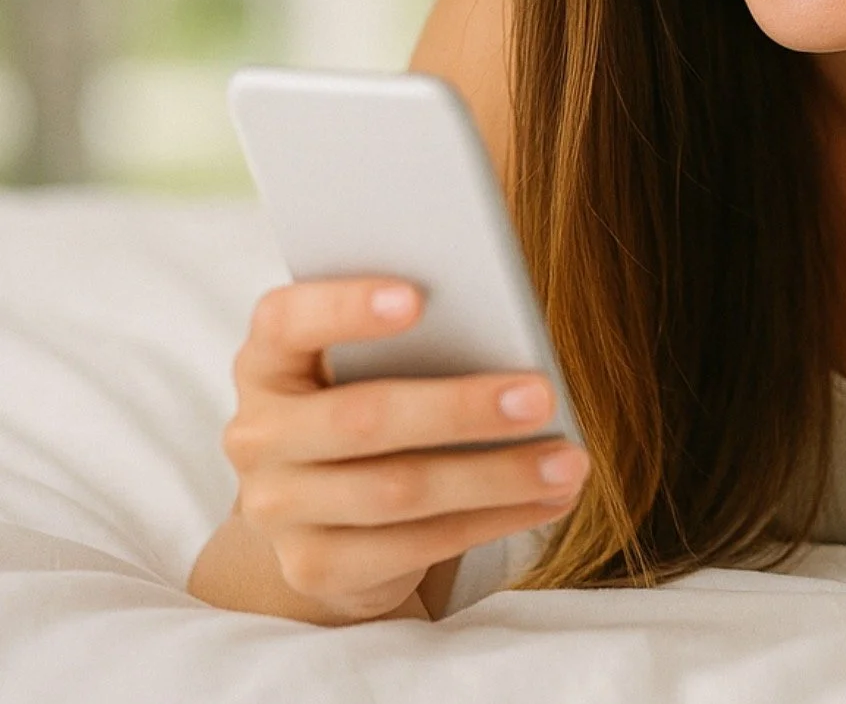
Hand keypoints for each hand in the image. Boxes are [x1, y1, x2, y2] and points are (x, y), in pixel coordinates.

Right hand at [220, 278, 587, 622]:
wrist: (330, 515)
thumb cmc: (378, 404)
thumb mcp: (378, 364)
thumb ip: (423, 337)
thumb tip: (509, 326)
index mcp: (269, 360)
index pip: (288, 319)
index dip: (346, 306)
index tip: (419, 296)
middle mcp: (258, 434)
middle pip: (362, 417)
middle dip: (460, 408)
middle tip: (542, 396)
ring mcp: (277, 507)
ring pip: (397, 491)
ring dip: (495, 476)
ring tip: (568, 461)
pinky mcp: (314, 567)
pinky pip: (412, 546)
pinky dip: (491, 521)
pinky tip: (548, 501)